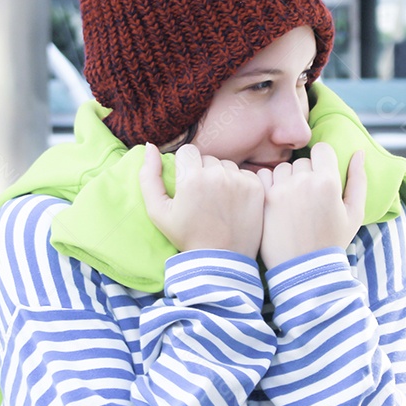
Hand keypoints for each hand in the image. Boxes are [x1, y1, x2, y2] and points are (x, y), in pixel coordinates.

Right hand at [140, 143, 264, 259]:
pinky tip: (232, 203)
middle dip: (202, 172)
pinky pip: (243, 173)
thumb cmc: (186, 236)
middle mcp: (217, 175)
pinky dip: (238, 184)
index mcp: (192, 178)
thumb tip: (150, 146)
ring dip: (221, 177)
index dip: (184, 167)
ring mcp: (239, 180)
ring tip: (217, 201)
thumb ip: (149, 176)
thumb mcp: (157, 211)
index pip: (187, 151)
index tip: (186, 186)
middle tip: (202, 198)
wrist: (220, 260)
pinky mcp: (256, 187)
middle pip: (207, 158)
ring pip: (226, 165)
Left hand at [257, 143, 365, 269]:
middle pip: (303, 161)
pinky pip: (263, 176)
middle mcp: (303, 181)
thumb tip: (359, 152)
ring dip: (288, 179)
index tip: (322, 174)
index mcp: (328, 182)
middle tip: (309, 197)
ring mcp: (281, 189)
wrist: (304, 270)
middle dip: (307, 173)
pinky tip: (277, 200)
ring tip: (293, 201)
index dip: (324, 160)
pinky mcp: (264, 199)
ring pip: (283, 168)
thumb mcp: (355, 213)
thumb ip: (358, 180)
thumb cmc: (332, 242)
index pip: (322, 149)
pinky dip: (269, 184)